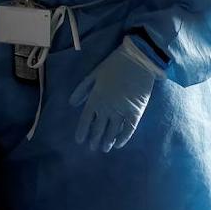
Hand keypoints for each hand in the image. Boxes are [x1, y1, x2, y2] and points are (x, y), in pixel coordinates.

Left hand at [69, 38, 162, 152]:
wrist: (138, 60)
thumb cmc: (114, 65)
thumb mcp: (94, 74)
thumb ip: (82, 89)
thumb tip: (72, 103)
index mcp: (95, 98)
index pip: (86, 120)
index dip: (82, 132)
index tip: (80, 141)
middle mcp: (107, 108)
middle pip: (98, 129)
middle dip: (94, 139)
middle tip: (92, 147)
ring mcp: (121, 111)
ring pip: (112, 132)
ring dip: (107, 142)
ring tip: (104, 148)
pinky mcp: (135, 113)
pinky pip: (128, 130)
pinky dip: (123, 139)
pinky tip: (118, 144)